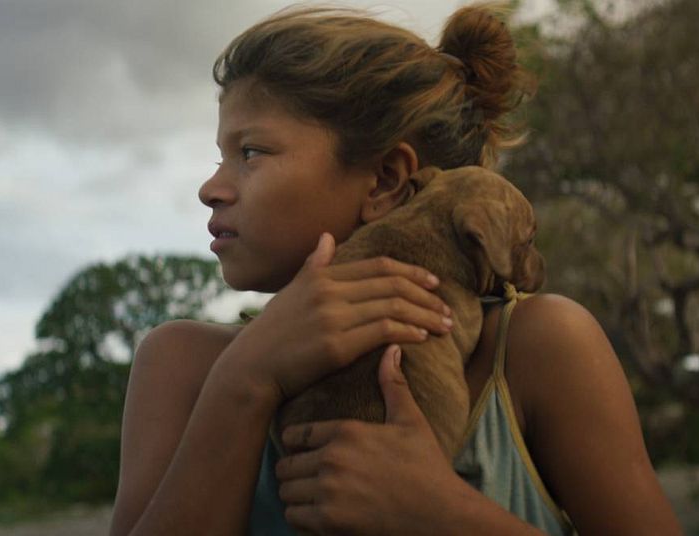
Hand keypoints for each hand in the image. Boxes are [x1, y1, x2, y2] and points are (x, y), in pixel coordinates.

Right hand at [227, 233, 452, 401]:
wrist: (251, 368)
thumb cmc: (272, 334)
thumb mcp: (291, 292)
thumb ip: (314, 265)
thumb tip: (327, 238)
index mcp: (321, 276)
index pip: (378, 266)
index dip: (411, 272)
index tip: (434, 283)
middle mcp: (328, 291)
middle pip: (392, 284)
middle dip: (426, 295)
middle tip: (447, 308)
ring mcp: (332, 317)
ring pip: (394, 307)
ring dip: (425, 316)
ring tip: (444, 326)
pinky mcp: (336, 346)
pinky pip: (384, 332)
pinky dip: (409, 332)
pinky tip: (422, 338)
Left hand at [274, 345, 471, 534]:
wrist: (442, 514)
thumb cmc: (426, 467)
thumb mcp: (410, 422)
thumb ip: (393, 386)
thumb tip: (392, 349)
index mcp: (346, 431)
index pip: (296, 435)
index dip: (297, 446)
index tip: (304, 454)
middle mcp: (333, 458)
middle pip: (286, 465)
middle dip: (295, 473)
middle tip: (309, 480)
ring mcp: (329, 490)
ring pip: (286, 492)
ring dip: (296, 497)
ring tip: (312, 498)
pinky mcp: (330, 521)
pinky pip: (294, 517)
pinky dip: (302, 519)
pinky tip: (318, 517)